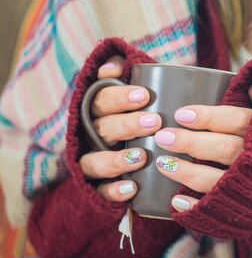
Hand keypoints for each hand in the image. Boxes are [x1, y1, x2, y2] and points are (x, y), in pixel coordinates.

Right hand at [78, 56, 161, 201]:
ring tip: (141, 157)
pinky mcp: (97, 186)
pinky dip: (114, 191)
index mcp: (98, 110)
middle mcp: (91, 135)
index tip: (145, 95)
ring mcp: (92, 161)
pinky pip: (100, 191)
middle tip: (154, 121)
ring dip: (116, 160)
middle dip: (128, 125)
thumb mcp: (135, 90)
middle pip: (102, 128)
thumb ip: (126, 71)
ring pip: (95, 162)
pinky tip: (132, 188)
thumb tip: (112, 66)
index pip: (102, 99)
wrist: (132, 154)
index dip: (120, 96)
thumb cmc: (140, 112)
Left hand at [153, 81, 251, 211]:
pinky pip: (216, 209)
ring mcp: (248, 185)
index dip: (209, 117)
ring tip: (162, 163)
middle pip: (224, 148)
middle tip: (163, 136)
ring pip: (216, 179)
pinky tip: (176, 201)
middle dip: (192, 142)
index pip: (237, 120)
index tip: (181, 114)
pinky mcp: (239, 207)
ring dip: (187, 172)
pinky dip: (196, 205)